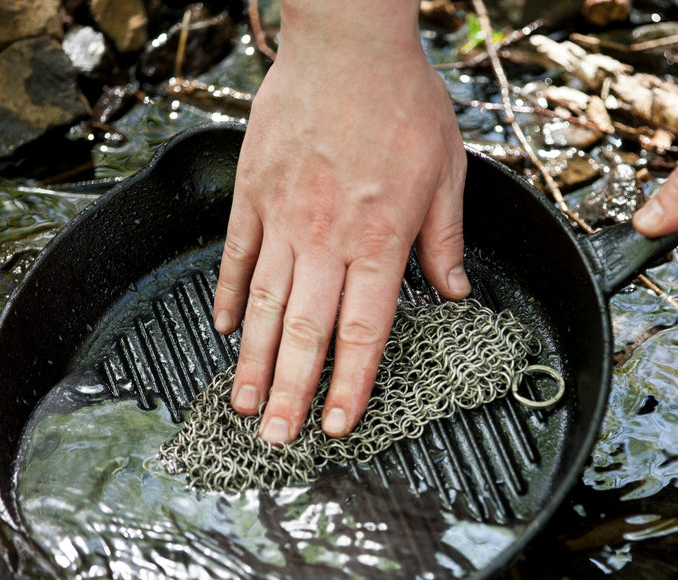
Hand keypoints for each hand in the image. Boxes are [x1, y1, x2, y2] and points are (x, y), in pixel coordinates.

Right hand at [213, 2, 468, 443]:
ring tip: (240, 404)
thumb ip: (445, 239)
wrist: (349, 42)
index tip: (339, 426)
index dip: (351, 386)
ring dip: (252, 360)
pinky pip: (237, 254)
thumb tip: (455, 290)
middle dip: (290, 393)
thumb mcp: (448, 172)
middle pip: (306, 332)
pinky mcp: (254, 192)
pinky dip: (229, 295)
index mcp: (381, 241)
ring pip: (265, 304)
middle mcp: (328, 240)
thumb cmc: (403, 102)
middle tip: (275, 440)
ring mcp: (284, 217)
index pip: (365, 332)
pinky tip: (223, 328)